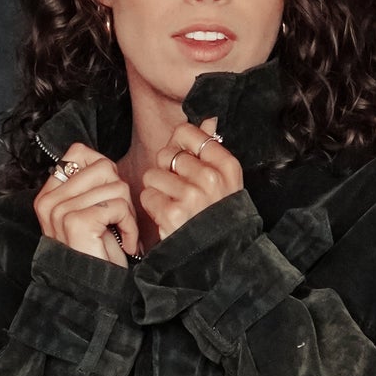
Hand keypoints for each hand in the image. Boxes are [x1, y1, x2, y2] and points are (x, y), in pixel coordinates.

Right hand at [34, 144, 139, 267]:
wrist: (97, 293)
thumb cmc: (99, 255)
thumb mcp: (90, 213)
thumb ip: (89, 186)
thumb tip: (104, 162)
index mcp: (48, 195)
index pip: (79, 152)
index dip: (105, 173)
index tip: (107, 202)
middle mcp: (48, 201)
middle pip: (104, 167)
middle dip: (121, 195)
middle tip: (118, 222)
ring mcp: (59, 211)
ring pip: (116, 185)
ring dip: (128, 214)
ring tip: (121, 236)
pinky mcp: (76, 221)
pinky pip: (119, 205)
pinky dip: (130, 227)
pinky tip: (125, 244)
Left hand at [139, 116, 242, 244]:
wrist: (220, 256)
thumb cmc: (220, 216)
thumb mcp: (227, 182)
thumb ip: (213, 150)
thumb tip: (208, 118)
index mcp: (226, 166)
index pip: (188, 132)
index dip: (178, 145)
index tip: (183, 160)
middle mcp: (210, 178)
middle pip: (167, 154)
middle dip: (167, 171)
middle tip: (179, 190)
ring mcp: (191, 196)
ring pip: (153, 174)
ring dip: (158, 190)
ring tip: (174, 204)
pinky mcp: (172, 214)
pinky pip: (148, 195)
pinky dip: (153, 207)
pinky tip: (168, 216)